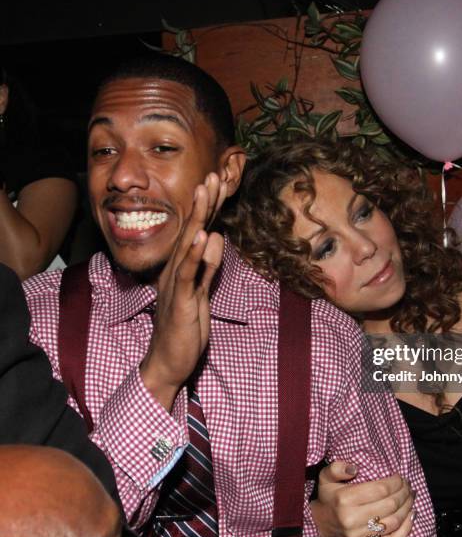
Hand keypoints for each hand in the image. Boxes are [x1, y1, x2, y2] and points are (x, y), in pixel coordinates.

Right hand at [140, 174, 226, 409]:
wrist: (168, 361)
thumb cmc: (185, 328)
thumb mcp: (201, 292)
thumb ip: (208, 266)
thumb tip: (216, 237)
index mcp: (182, 269)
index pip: (196, 232)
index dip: (208, 208)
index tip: (218, 184)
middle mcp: (176, 271)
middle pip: (191, 230)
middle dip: (204, 202)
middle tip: (214, 175)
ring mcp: (176, 285)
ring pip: (188, 245)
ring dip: (199, 217)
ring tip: (207, 191)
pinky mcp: (181, 301)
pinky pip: (188, 275)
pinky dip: (196, 254)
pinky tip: (203, 235)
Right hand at [310, 461, 415, 536]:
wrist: (320, 525)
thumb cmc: (328, 497)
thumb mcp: (326, 477)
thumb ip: (337, 468)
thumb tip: (354, 468)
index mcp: (344, 499)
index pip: (380, 489)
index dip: (395, 482)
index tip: (400, 476)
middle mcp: (352, 520)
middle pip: (389, 505)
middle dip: (404, 493)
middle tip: (408, 485)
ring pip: (393, 522)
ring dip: (407, 508)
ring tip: (410, 497)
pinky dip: (406, 529)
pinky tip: (410, 516)